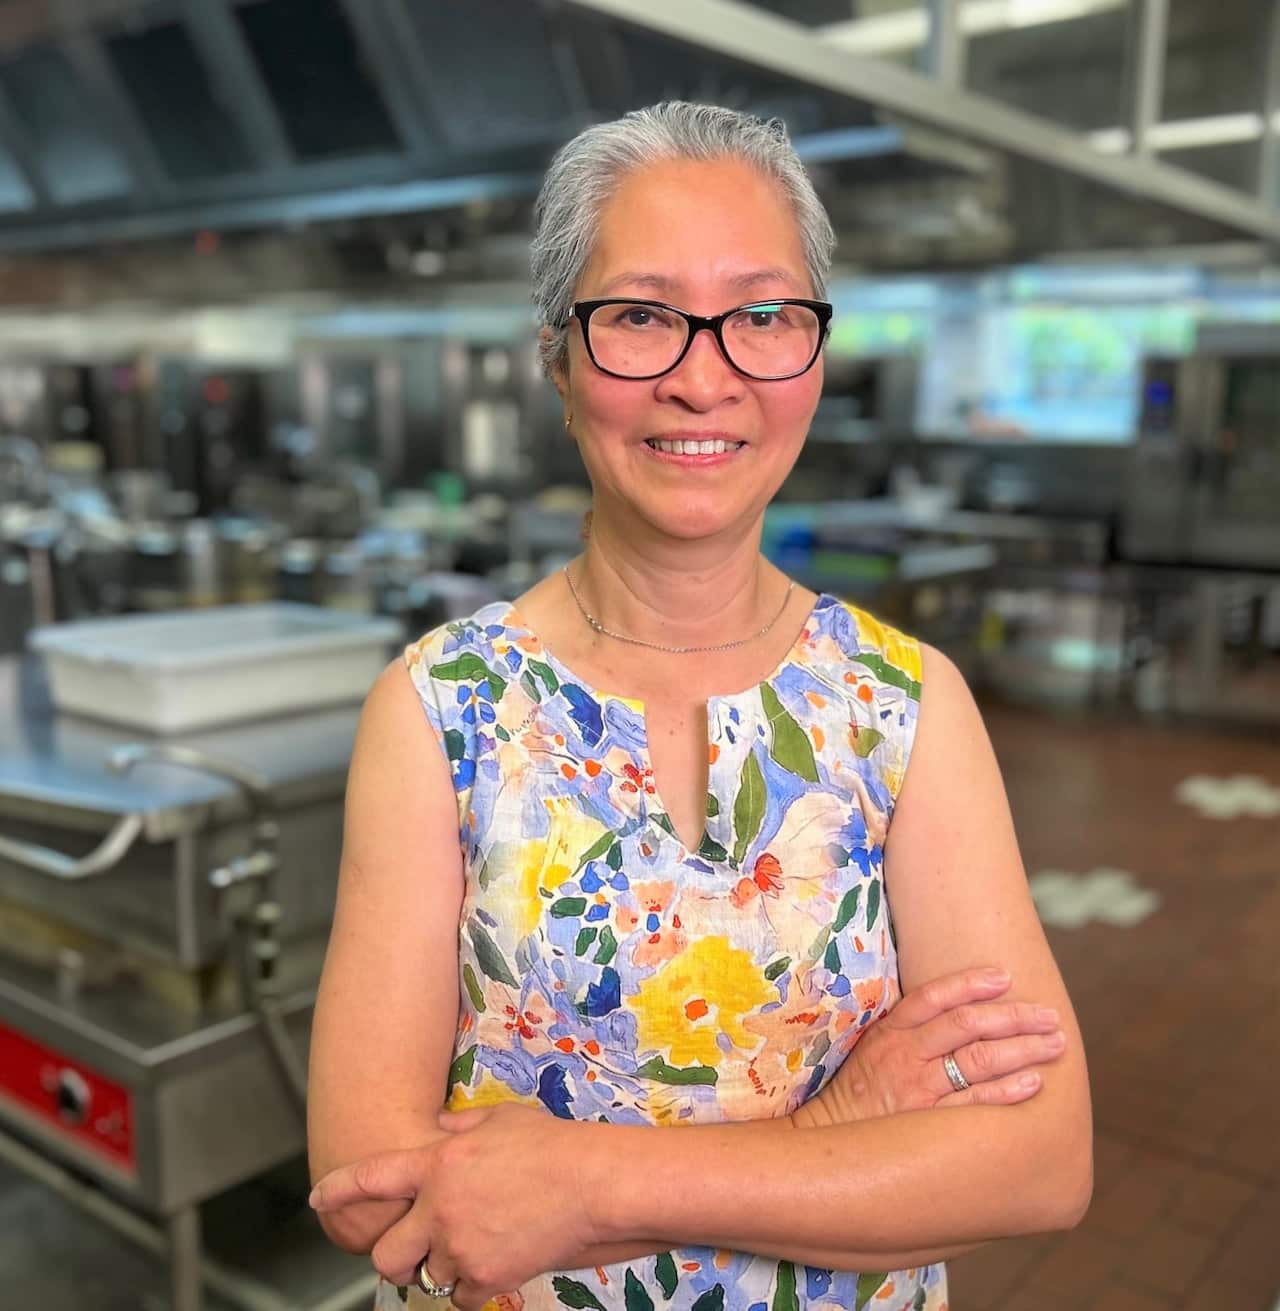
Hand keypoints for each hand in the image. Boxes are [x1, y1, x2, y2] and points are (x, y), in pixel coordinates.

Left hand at [309, 1103, 601, 1308]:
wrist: (592, 1183)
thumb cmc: (552, 1144)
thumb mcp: (500, 1119)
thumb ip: (460, 1128)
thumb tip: (439, 1127)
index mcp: (437, 1164)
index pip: (370, 1178)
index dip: (338, 1190)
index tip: (318, 1199)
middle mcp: (440, 1209)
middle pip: (386, 1254)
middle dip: (396, 1256)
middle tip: (415, 1250)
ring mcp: (461, 1247)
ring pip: (427, 1278)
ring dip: (443, 1267)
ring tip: (474, 1246)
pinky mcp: (488, 1277)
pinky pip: (462, 1297)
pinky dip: (473, 1287)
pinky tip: (494, 1264)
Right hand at [793, 967, 1065, 1128]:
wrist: (833, 1140)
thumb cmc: (861, 1092)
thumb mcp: (874, 1048)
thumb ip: (910, 1029)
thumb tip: (961, 1007)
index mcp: (891, 1032)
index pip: (934, 997)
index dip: (970, 983)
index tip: (1005, 977)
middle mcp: (906, 1055)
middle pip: (967, 1025)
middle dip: (1013, 1017)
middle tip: (1049, 1016)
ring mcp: (918, 1089)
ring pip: (978, 1060)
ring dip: (1022, 1049)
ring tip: (1054, 1044)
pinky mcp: (929, 1123)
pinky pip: (975, 1103)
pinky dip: (1007, 1091)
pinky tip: (1034, 1082)